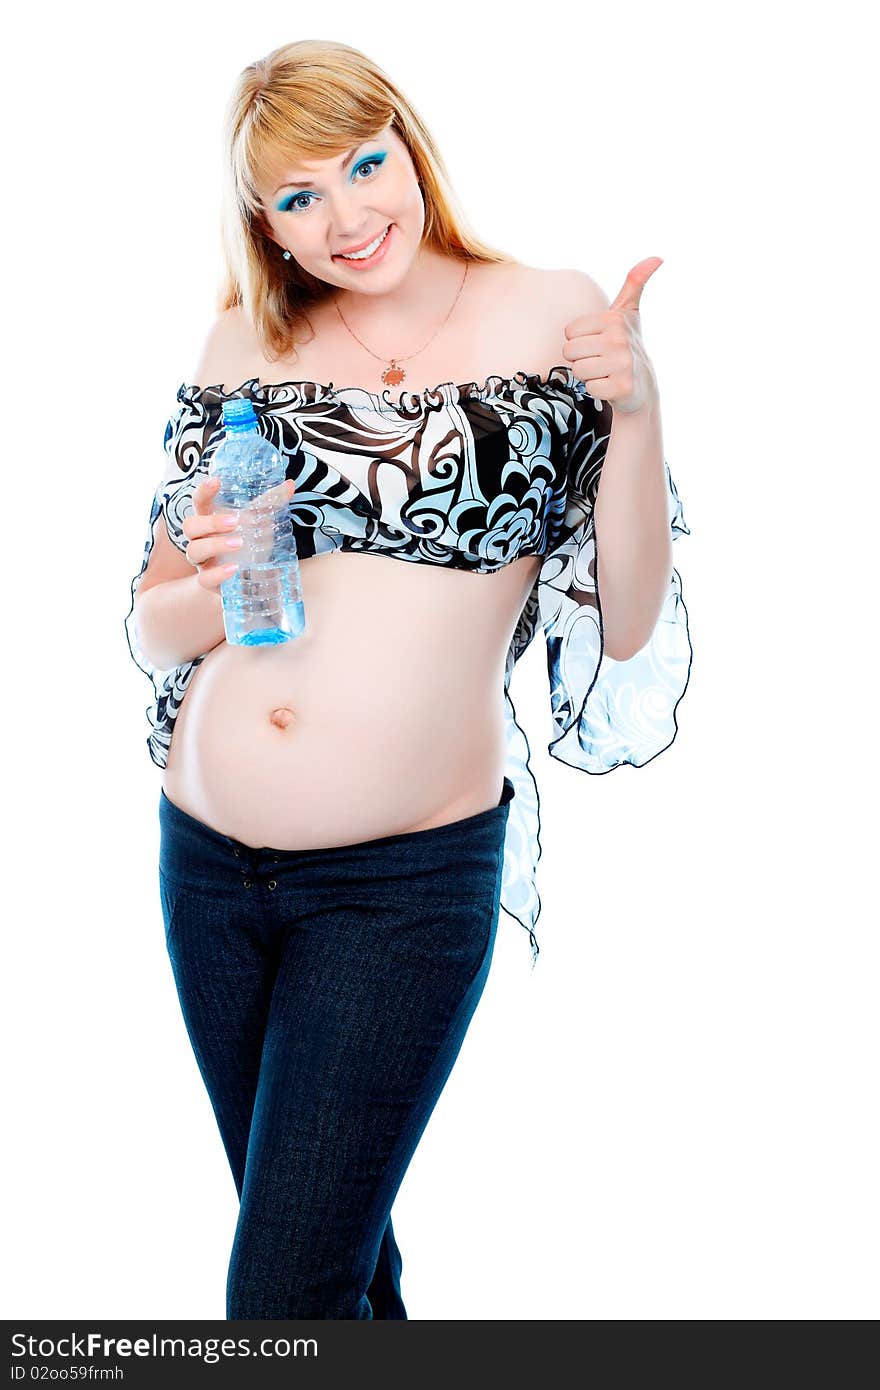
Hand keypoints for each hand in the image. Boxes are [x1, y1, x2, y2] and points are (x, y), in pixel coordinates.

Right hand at [183, 476, 295, 589]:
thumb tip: (290, 484)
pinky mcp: (209, 581)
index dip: (203, 491)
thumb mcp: (260, 521)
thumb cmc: (250, 543)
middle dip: (210, 523)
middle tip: (234, 522)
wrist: (252, 577)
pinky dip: (217, 574)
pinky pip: (204, 579)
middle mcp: (202, 539)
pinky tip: (234, 568)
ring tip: (239, 543)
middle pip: (190, 526)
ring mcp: (203, 561)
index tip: (216, 480)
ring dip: (215, 545)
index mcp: (210, 519)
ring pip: (194, 551)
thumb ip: (271, 502)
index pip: (199, 502)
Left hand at [562, 257, 662, 414]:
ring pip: (578, 371)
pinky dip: (598, 391)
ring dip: (589, 375)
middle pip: (570, 352)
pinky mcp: (622, 388)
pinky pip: (589, 389)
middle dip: (582, 358)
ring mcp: (622, 364)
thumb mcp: (629, 312)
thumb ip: (634, 283)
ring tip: (605, 372)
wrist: (643, 385)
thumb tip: (657, 257)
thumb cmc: (627, 345)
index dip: (580, 341)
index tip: (599, 343)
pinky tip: (611, 386)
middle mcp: (619, 339)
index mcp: (614, 319)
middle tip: (601, 360)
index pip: (569, 333)